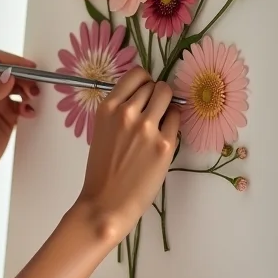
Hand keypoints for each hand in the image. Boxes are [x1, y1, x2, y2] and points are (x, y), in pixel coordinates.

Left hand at [0, 50, 39, 201]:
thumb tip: (10, 74)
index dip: (14, 62)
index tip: (30, 68)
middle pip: (13, 74)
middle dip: (26, 78)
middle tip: (35, 88)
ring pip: (20, 88)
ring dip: (29, 91)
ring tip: (33, 99)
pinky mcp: (9, 117)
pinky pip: (24, 105)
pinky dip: (30, 106)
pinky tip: (30, 113)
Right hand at [75, 66, 179, 244]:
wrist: (105, 203)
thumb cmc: (101, 169)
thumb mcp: (101, 129)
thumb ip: (118, 111)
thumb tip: (142, 97)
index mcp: (107, 107)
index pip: (135, 75)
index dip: (144, 81)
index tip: (146, 91)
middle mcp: (127, 112)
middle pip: (154, 85)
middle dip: (157, 94)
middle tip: (154, 110)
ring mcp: (147, 128)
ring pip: (168, 96)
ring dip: (168, 104)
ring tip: (162, 119)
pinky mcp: (165, 145)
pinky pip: (176, 119)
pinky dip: (173, 123)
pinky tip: (165, 135)